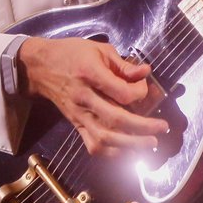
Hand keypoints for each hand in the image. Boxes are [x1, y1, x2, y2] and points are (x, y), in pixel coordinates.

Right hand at [17, 37, 168, 156]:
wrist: (40, 67)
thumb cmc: (71, 54)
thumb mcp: (98, 49)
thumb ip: (123, 64)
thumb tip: (146, 72)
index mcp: (90, 73)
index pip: (120, 92)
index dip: (139, 93)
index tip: (145, 88)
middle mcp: (84, 97)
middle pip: (116, 119)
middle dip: (143, 127)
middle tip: (162, 128)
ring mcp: (79, 115)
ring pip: (105, 137)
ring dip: (131, 144)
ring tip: (150, 144)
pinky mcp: (76, 125)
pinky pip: (93, 145)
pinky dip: (112, 152)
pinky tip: (128, 151)